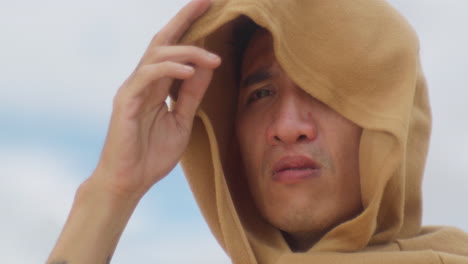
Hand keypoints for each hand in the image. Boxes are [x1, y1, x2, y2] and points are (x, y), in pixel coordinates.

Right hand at [92, 0, 219, 198]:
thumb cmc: (151, 155)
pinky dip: (169, 69)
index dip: (189, 28)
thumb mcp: (182, 121)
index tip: (211, 10)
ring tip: (212, 58)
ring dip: (187, 51)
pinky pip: (147, 76)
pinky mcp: (125, 101)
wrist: (130, 182)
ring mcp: (132, 89)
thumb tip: (207, 68)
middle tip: (207, 2)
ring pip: (157, 54)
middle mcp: (143, 82)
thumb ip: (191, 95)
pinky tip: (190, 71)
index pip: (173, 49)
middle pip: (162, 40)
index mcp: (156, 86)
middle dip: (184, 19)